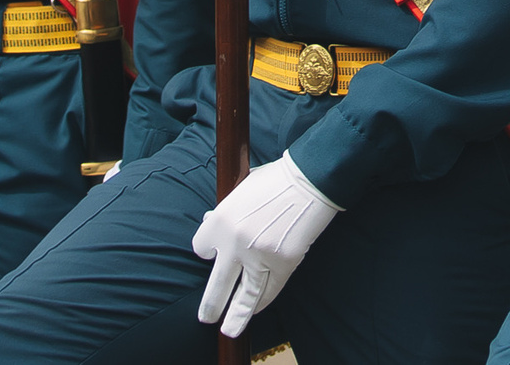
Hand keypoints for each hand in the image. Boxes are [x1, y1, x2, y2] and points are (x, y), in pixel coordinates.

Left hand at [191, 153, 339, 336]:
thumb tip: (210, 221)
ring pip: (243, 296)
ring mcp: (257, 256)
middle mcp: (234, 242)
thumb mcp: (241, 189)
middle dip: (211, 305)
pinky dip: (261, 303)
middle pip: (216, 285)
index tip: (213, 255)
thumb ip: (225, 210)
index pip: (201, 248)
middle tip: (207, 317)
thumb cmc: (274, 180)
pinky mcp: (282, 263)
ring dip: (236, 316)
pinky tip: (255, 310)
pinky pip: (268, 290)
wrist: (308, 180)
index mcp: (219, 219)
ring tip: (229, 329)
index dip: (208, 252)